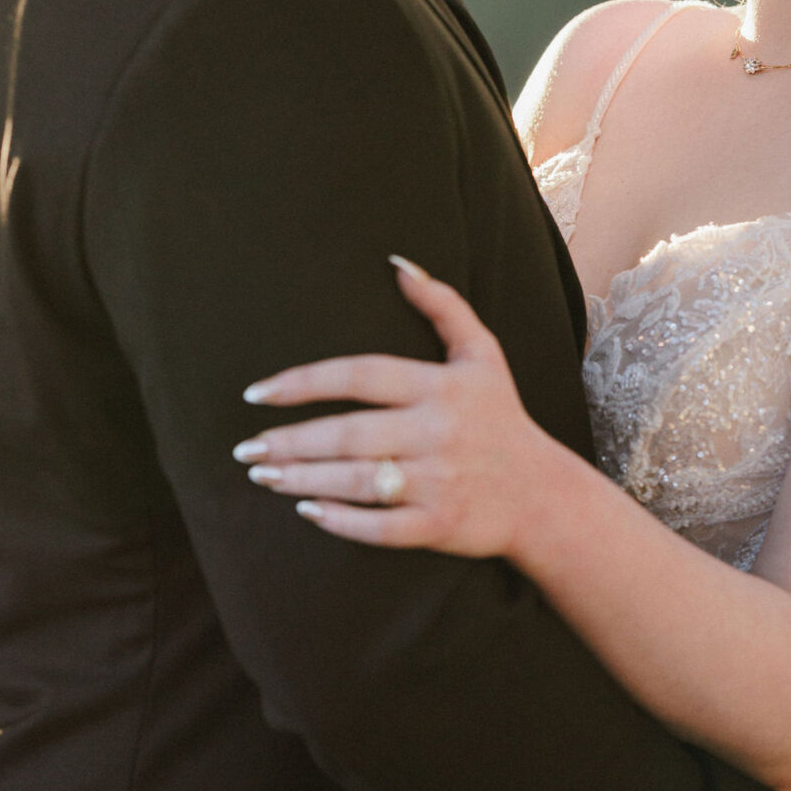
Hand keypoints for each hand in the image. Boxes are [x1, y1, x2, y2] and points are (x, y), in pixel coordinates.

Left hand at [233, 257, 571, 552]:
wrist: (544, 495)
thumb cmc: (501, 418)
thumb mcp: (483, 354)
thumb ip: (443, 306)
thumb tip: (397, 264)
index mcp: (441, 386)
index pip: (360, 375)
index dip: (304, 382)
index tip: (257, 393)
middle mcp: (438, 432)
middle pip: (349, 433)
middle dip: (290, 441)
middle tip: (246, 447)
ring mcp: (439, 481)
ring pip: (356, 480)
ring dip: (302, 479)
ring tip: (263, 474)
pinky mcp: (441, 525)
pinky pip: (382, 527)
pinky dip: (342, 522)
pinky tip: (308, 512)